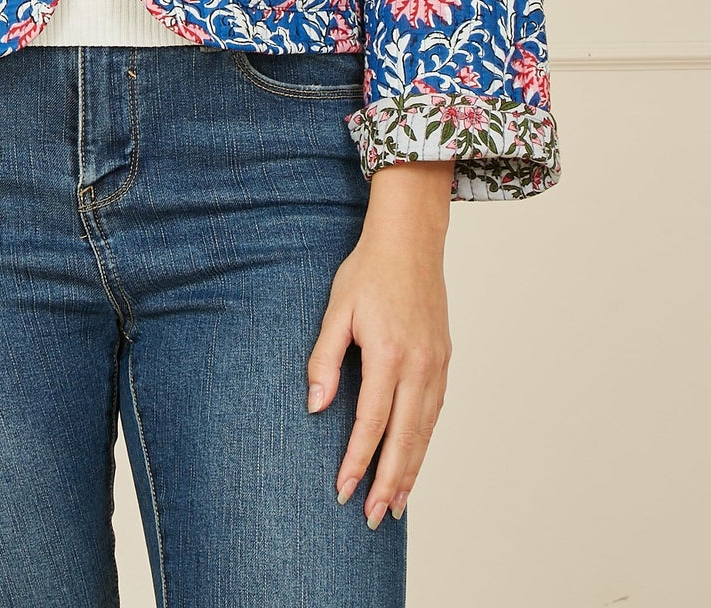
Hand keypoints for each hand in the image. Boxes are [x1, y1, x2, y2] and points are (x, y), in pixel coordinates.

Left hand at [305, 161, 452, 528]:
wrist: (410, 241)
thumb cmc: (367, 272)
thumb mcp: (336, 309)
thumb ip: (324, 359)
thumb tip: (315, 406)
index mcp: (388, 354)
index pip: (371, 422)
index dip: (357, 460)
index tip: (342, 488)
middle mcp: (419, 365)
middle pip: (405, 438)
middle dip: (389, 482)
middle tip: (373, 517)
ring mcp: (436, 365)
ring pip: (425, 431)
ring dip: (411, 470)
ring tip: (396, 505)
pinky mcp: (444, 361)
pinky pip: (435, 413)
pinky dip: (425, 443)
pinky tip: (414, 461)